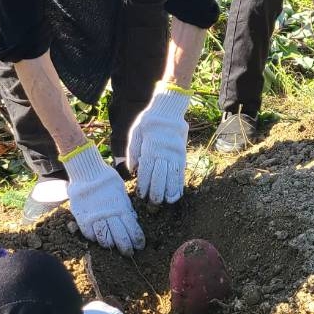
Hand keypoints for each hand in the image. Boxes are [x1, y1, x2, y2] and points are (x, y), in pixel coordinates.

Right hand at [64, 144, 143, 253]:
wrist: (87, 172)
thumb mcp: (120, 191)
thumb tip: (132, 219)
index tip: (140, 246)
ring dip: (110, 244)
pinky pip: (89, 234)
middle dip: (126, 247)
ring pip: (104, 239)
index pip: (132, 228)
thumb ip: (125, 206)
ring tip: (112, 246)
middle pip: (120, 237)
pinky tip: (98, 239)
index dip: (137, 239)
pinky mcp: (83, 218)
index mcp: (121, 207)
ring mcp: (95, 217)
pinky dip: (94, 238)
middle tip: (129, 253)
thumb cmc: (106, 179)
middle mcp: (109, 215)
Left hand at [125, 82, 189, 204]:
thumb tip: (131, 170)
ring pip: (172, 176)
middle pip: (160, 176)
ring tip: (167, 202)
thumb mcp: (135, 132)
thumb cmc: (148, 121)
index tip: (142, 195)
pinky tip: (177, 193)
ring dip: (169, 190)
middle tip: (153, 203)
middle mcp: (163, 152)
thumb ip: (133, 151)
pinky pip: (181, 171)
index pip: (147, 170)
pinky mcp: (182, 154)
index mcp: (150, 147)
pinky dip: (179, 183)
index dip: (144, 184)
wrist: (169, 109)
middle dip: (156, 191)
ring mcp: (174, 153)